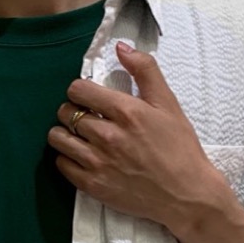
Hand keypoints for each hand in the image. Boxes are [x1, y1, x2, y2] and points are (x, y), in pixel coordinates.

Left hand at [47, 40, 228, 234]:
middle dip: (72, 111)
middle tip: (84, 117)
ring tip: (77, 135)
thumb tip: (121, 48)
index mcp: (126, 112)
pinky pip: (62, 165)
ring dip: (63, 133)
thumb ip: (145, 71)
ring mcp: (98, 162)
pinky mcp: (92, 185)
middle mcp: (108, 136)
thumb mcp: (168, 103)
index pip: (79, 90)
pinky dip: (66, 158)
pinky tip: (80, 156)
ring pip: (58, 138)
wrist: (185, 194)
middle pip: (66, 113)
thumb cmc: (179, 148)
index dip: (80, 90)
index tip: (88, 97)